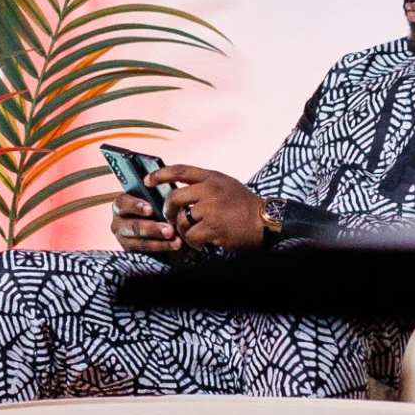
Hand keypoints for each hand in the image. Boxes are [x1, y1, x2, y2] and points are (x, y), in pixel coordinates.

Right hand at [109, 176, 181, 253]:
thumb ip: (158, 197)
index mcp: (121, 205)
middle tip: (169, 229)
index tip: (150, 209)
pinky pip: (146, 252)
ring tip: (177, 241)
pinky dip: (162, 248)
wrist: (160, 228)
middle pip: (132, 226)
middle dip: (152, 228)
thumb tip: (169, 191)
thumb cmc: (157, 208)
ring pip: (139, 242)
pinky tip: (175, 246)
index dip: (135, 206)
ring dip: (160, 242)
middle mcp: (118, 222)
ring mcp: (124, 239)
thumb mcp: (156, 200)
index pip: (122, 203)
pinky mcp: (132, 253)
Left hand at [153, 164, 267, 254]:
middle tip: (170, 218)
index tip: (148, 180)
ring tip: (191, 235)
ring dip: (182, 230)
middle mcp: (210, 190)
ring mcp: (211, 209)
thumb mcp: (226, 184)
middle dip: (168, 210)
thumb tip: (180, 192)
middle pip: (175, 197)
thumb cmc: (245, 205)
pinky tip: (200, 244)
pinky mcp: (214, 227)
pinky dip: (193, 242)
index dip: (161, 174)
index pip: (180, 170)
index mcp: (212, 177)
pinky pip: (191, 236)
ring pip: (181, 220)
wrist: (265, 221)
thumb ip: (205, 185)